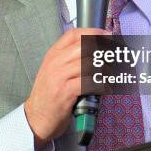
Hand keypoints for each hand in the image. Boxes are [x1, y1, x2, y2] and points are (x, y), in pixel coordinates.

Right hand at [24, 27, 108, 149]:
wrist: (36, 117)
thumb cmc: (49, 93)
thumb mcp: (54, 70)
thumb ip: (69, 58)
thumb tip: (96, 49)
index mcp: (53, 54)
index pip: (74, 34)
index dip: (94, 32)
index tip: (107, 35)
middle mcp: (56, 62)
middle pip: (85, 46)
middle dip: (103, 51)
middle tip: (114, 57)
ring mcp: (60, 76)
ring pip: (90, 64)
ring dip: (105, 70)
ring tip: (109, 76)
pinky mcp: (66, 91)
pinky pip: (90, 82)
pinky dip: (102, 85)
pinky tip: (105, 89)